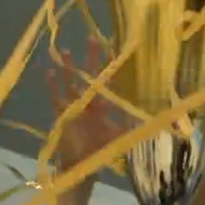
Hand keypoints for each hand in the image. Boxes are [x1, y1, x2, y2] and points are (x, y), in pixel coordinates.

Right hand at [47, 38, 123, 169]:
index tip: (114, 49)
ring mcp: (74, 108)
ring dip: (69, 68)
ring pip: (71, 83)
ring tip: (66, 51)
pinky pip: (56, 97)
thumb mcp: (118, 140)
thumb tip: (155, 122)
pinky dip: (53, 85)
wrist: (80, 167)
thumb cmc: (99, 154)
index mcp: (103, 108)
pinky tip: (48, 71)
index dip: (111, 68)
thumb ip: (132, 129)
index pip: (108, 83)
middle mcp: (89, 104)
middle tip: (92, 37)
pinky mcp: (62, 115)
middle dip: (92, 59)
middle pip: (91, 77)